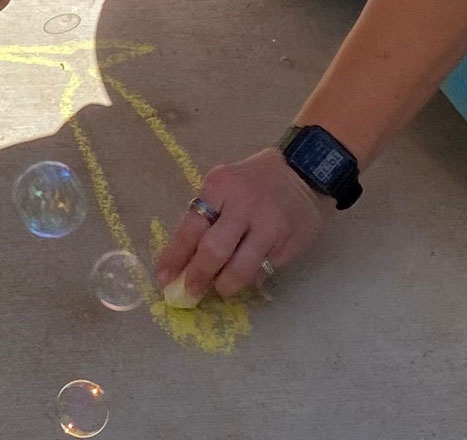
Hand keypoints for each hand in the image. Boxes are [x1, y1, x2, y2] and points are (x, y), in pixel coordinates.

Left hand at [154, 147, 336, 304]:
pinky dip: (250, 278)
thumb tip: (182, 260)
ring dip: (225, 285)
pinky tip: (245, 276)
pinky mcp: (289, 243)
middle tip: (189, 293)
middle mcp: (244, 205)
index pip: (191, 227)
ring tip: (220, 288)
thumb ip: (205, 217)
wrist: (302, 174)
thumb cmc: (252, 183)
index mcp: (220, 186)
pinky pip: (263, 270)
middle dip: (197, 276)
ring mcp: (269, 225)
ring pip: (240, 269)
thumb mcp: (224, 186)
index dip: (175, 256)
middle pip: (214, 250)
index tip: (164, 278)